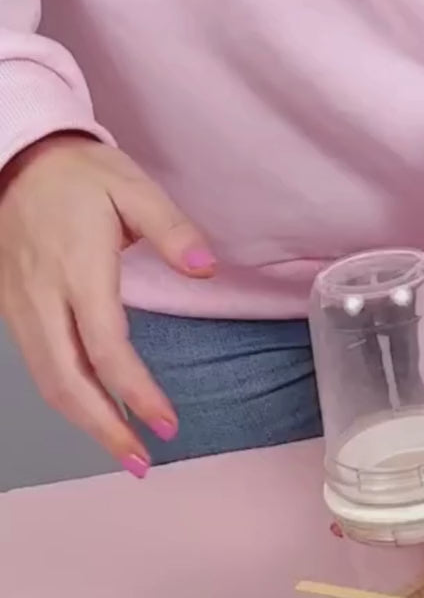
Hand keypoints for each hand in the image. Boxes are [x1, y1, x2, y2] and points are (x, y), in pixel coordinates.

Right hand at [0, 134, 214, 475]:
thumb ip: (172, 230)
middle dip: (103, 429)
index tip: (166, 424)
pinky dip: (63, 395)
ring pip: (46, 380)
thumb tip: (207, 270)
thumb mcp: (134, 187)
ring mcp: (19, 305)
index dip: (135, 392)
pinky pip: (36, 363)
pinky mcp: (10, 306)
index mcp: (78, 270)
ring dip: (82, 420)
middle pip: (66, 382)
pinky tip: (90, 407)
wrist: (18, 157)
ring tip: (121, 449)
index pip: (105, 348)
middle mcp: (42, 297)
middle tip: (141, 463)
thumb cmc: (83, 174)